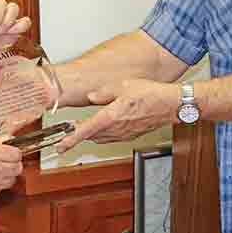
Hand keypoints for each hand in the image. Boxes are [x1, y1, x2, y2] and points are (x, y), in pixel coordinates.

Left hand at [54, 79, 177, 151]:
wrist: (171, 104)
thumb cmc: (151, 93)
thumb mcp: (123, 85)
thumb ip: (104, 92)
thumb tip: (91, 96)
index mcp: (111, 117)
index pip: (85, 131)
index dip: (70, 140)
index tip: (60, 147)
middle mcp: (117, 129)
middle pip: (91, 136)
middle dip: (80, 134)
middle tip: (70, 129)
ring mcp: (125, 134)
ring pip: (102, 138)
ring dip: (92, 134)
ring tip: (86, 126)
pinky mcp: (131, 135)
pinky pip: (113, 137)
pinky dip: (105, 133)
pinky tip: (106, 125)